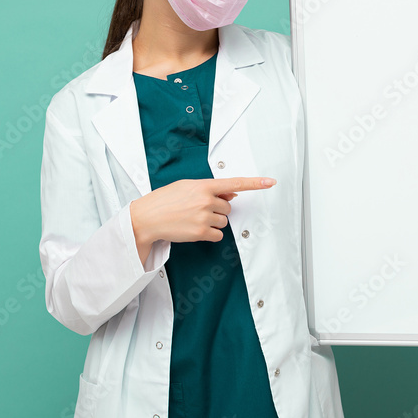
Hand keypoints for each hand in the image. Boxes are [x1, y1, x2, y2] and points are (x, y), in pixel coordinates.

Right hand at [130, 176, 276, 246]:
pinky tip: (195, 229)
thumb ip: (210, 189)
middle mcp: (206, 200)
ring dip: (213, 222)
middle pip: (228, 208)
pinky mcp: (201, 232)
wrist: (147, 217)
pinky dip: (211, 235)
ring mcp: (204, 217)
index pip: (235, 183)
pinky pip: (218, 235)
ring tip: (193, 219)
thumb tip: (232, 194)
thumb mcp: (187, 187)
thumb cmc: (164, 201)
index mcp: (203, 185)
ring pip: (223, 222)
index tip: (270, 182)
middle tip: (197, 210)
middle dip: (217, 210)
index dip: (255, 183)